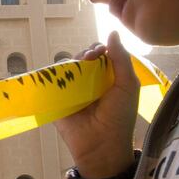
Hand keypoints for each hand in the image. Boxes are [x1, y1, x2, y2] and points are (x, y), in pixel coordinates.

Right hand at [53, 32, 138, 178]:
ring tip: (77, 68)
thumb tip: (111, 32)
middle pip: (81, 60)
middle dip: (84, 54)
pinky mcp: (57, 102)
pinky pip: (51, 86)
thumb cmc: (120, 116)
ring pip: (66, 70)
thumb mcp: (127, 84)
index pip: (99, 56)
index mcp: (107, 79)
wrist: (103, 145)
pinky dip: (52, 78)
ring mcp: (71, 93)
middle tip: (89, 58)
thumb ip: (121, 59)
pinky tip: (59, 76)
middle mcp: (88, 84)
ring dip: (70, 64)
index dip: (98, 49)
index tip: (100, 50)